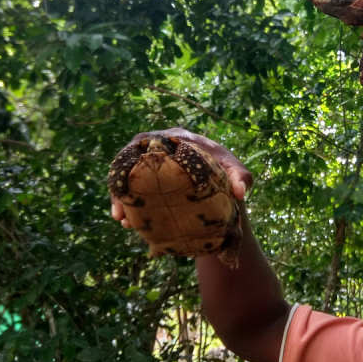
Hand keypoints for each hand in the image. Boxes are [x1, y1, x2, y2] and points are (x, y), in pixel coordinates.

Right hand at [110, 128, 252, 227]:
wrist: (221, 183)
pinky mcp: (148, 182)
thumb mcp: (236, 171)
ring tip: (123, 221)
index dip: (134, 159)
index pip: (147, 141)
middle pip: (129, 162)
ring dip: (121, 198)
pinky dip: (127, 205)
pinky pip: (131, 191)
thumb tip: (239, 192)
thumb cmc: (225, 170)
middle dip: (121, 185)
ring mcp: (151, 167)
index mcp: (176, 138)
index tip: (132, 180)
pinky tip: (126, 223)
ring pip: (127, 179)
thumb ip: (241, 177)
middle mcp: (158, 149)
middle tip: (122, 209)